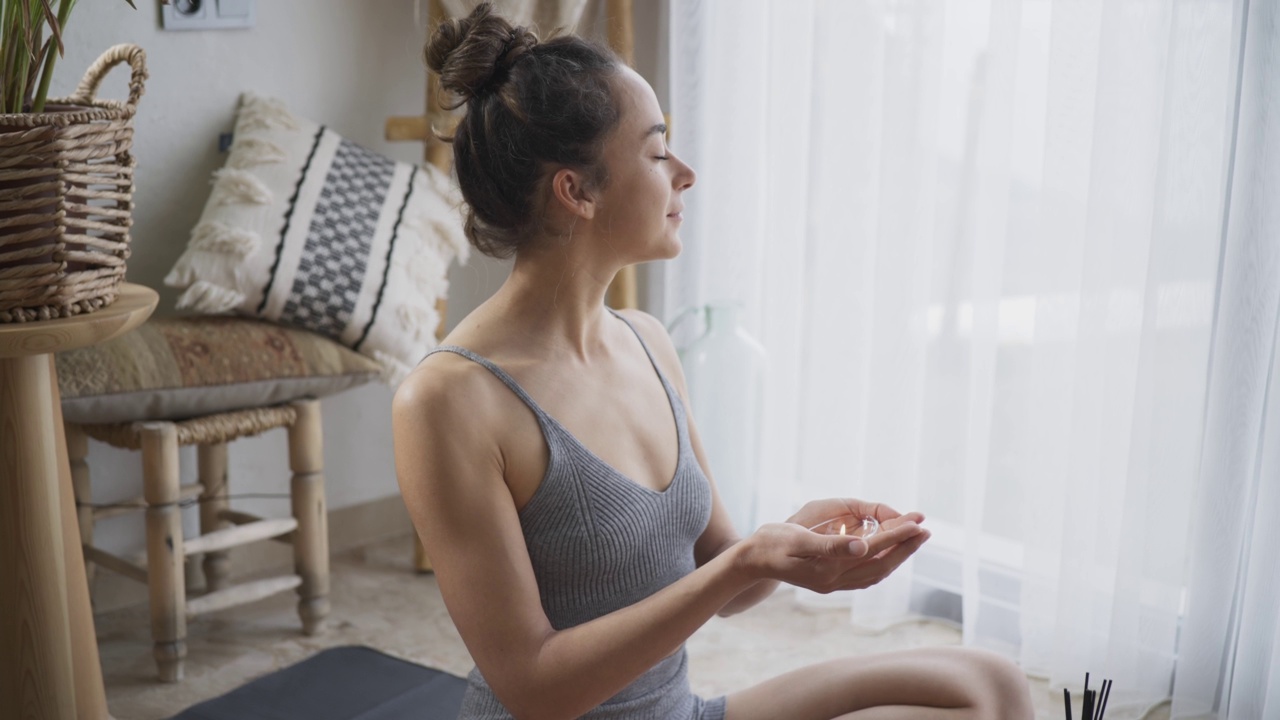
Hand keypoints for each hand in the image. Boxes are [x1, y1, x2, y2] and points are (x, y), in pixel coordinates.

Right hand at [734, 498, 929, 593]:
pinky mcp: (829, 583)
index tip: (917, 522)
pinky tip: (886, 554)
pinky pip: (865, 576)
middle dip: (905, 547)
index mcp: (829, 567)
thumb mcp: (798, 539)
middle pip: (881, 565)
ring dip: (896, 556)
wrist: (750, 562)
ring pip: (875, 572)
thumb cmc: (770, 543)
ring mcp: (832, 584)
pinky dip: (881, 563)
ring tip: (913, 539)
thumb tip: (864, 545)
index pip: (872, 550)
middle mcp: (834, 580)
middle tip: (926, 529)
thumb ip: (832, 544)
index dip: (896, 535)